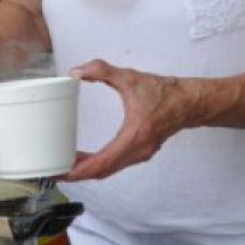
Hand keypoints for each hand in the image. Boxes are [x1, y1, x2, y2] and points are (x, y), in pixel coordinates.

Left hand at [61, 60, 194, 180]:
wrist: (190, 102)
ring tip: (63, 164)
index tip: (60, 172)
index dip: (78, 170)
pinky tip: (84, 159)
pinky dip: (97, 165)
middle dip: (76, 173)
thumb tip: (76, 71)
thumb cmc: (165, 93)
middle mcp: (138, 151)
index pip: (102, 163)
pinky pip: (114, 164)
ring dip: (86, 170)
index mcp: (135, 137)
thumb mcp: (131, 78)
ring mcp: (140, 154)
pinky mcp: (140, 152)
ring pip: (108, 170)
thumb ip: (102, 71)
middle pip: (102, 172)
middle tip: (53, 170)